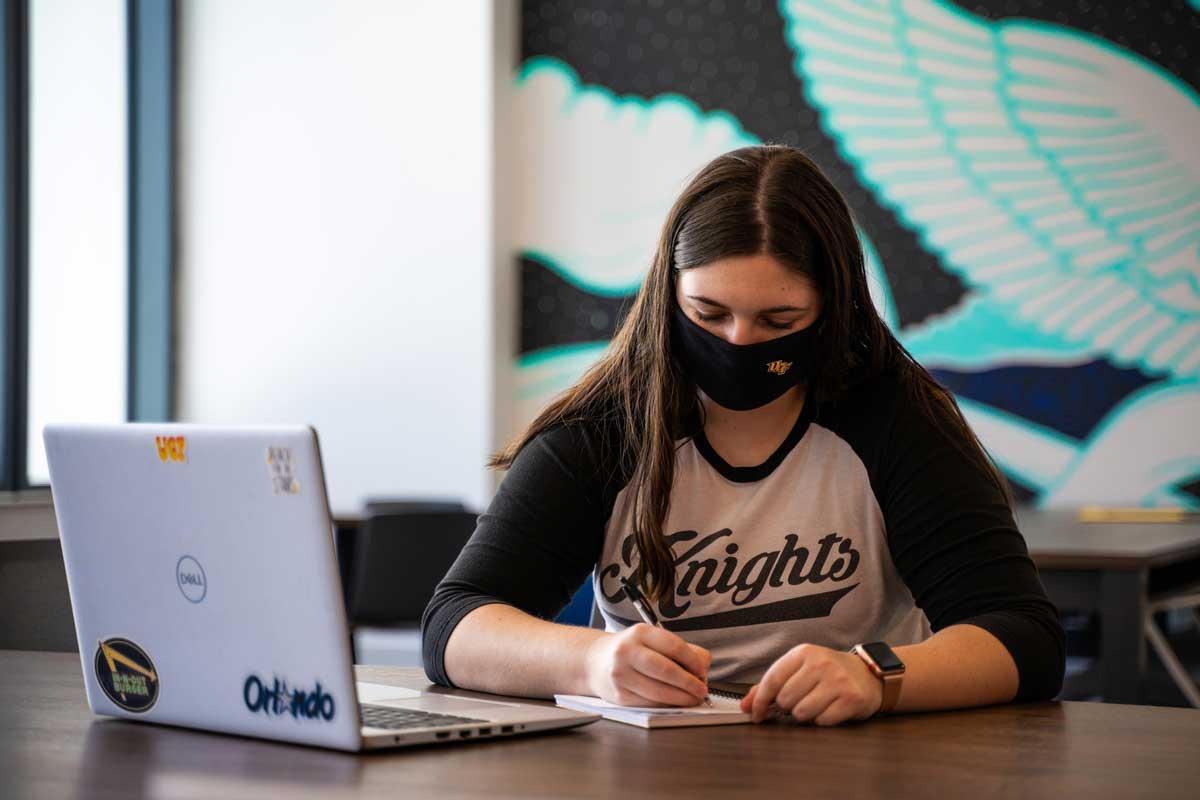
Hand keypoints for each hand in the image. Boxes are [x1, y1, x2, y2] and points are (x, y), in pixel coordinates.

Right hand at [584, 623, 711, 706]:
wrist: (594, 661)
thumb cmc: (631, 650)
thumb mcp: (651, 640)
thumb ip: (680, 649)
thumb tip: (703, 665)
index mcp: (640, 633)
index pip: (674, 646)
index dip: (693, 660)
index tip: (703, 670)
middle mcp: (627, 652)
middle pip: (666, 670)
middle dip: (689, 683)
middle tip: (702, 690)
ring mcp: (621, 675)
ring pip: (658, 691)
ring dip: (681, 698)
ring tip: (693, 699)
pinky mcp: (619, 696)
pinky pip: (649, 703)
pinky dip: (667, 705)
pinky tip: (675, 703)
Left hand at [740, 643, 881, 724]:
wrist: (867, 674)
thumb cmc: (828, 672)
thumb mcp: (799, 669)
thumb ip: (770, 685)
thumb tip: (746, 705)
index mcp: (803, 652)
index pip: (772, 679)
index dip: (760, 700)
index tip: (755, 714)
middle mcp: (821, 663)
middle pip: (785, 699)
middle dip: (788, 707)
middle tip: (800, 701)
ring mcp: (838, 680)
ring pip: (802, 713)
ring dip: (805, 715)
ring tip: (815, 704)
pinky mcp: (852, 698)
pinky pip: (822, 721)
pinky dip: (822, 720)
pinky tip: (830, 709)